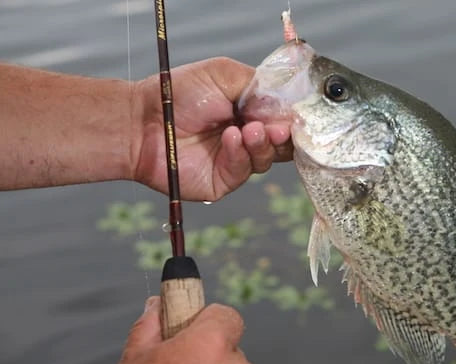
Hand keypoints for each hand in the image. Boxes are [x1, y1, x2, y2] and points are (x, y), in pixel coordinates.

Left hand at [132, 57, 292, 200]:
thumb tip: (288, 107)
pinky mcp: (225, 180)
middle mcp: (248, 136)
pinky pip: (244, 170)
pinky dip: (242, 153)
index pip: (284, 118)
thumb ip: (260, 87)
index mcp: (251, 111)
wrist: (141, 121)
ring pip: (268, 158)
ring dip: (264, 143)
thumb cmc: (177, 94)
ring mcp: (237, 160)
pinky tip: (232, 138)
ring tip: (251, 130)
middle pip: (284, 143)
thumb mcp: (224, 75)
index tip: (298, 114)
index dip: (293, 117)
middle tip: (281, 127)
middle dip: (286, 134)